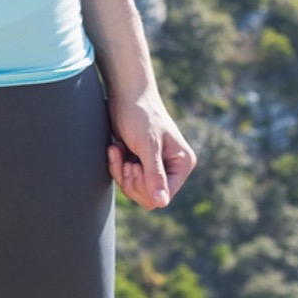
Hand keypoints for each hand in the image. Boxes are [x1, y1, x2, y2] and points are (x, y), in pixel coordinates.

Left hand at [108, 85, 196, 209]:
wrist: (124, 94)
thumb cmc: (140, 114)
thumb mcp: (148, 146)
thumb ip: (155, 175)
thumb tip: (162, 203)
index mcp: (182, 163)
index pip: (164, 196)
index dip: (145, 188)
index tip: (134, 166)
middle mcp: (171, 168)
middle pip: (148, 197)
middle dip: (131, 180)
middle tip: (126, 160)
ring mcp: (155, 167)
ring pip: (135, 190)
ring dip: (121, 172)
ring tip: (119, 150)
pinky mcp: (139, 163)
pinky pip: (125, 179)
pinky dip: (116, 166)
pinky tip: (115, 148)